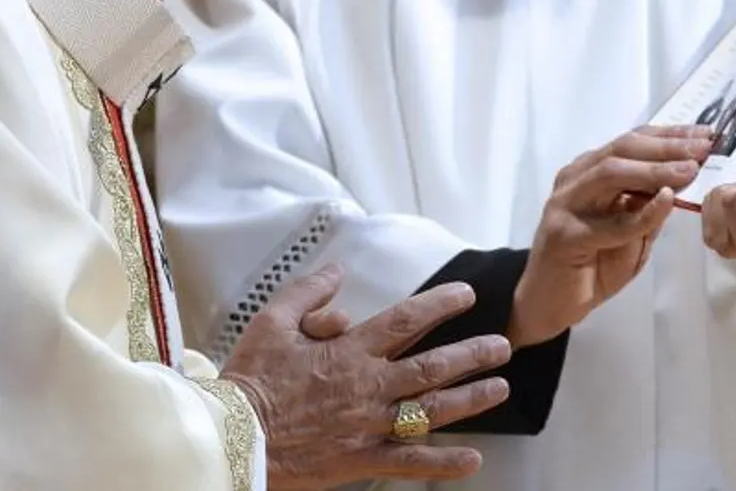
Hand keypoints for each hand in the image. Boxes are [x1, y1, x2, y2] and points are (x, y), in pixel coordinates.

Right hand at [221, 264, 513, 489]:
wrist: (233, 437)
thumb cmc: (250, 379)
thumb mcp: (272, 322)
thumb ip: (309, 293)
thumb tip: (338, 272)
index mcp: (349, 350)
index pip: (406, 321)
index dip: (441, 305)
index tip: (467, 296)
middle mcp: (367, 385)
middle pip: (432, 366)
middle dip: (472, 354)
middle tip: (502, 346)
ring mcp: (368, 424)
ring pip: (431, 410)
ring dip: (470, 399)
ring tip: (500, 388)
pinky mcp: (360, 459)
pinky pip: (408, 461)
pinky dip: (442, 462)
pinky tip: (473, 460)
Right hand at [509, 125, 714, 347]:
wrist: (550, 302)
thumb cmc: (593, 265)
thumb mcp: (632, 231)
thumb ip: (648, 206)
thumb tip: (684, 179)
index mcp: (590, 171)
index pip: (633, 141)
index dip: (670, 135)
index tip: (706, 133)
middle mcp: (576, 178)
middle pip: (623, 148)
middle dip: (667, 147)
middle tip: (703, 148)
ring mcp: (565, 204)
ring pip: (611, 173)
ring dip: (654, 170)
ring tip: (688, 170)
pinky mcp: (564, 235)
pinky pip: (609, 222)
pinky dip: (640, 212)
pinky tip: (664, 201)